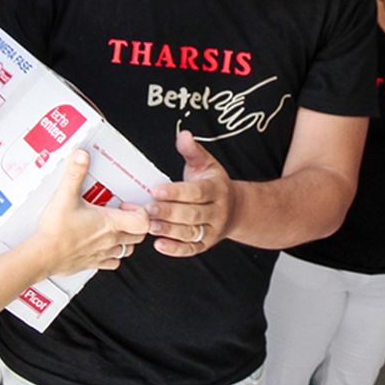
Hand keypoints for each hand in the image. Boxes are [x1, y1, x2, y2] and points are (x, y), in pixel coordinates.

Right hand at [33, 150, 149, 272]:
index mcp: (109, 223)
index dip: (140, 211)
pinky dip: (113, 255)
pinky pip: (113, 263)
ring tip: (114, 229)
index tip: (126, 205)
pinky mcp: (93, 263)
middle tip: (122, 214)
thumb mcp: (64, 196)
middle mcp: (110, 240)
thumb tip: (81, 156)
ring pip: (128, 249)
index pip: (143, 221)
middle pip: (139, 235)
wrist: (43, 256)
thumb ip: (74, 174)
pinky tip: (103, 246)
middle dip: (135, 223)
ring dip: (126, 239)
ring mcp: (103, 253)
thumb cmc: (55, 231)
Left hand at [147, 131, 236, 256]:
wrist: (237, 209)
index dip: (176, 192)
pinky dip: (175, 249)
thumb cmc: (214, 184)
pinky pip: (191, 249)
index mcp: (217, 189)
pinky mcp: (206, 244)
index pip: (197, 192)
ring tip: (150, 227)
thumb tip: (183, 134)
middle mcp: (217, 211)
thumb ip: (192, 151)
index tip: (156, 190)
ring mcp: (213, 230)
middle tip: (148, 210)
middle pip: (193, 214)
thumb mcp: (206, 164)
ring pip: (192, 233)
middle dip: (170, 212)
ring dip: (170, 231)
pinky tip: (159, 245)